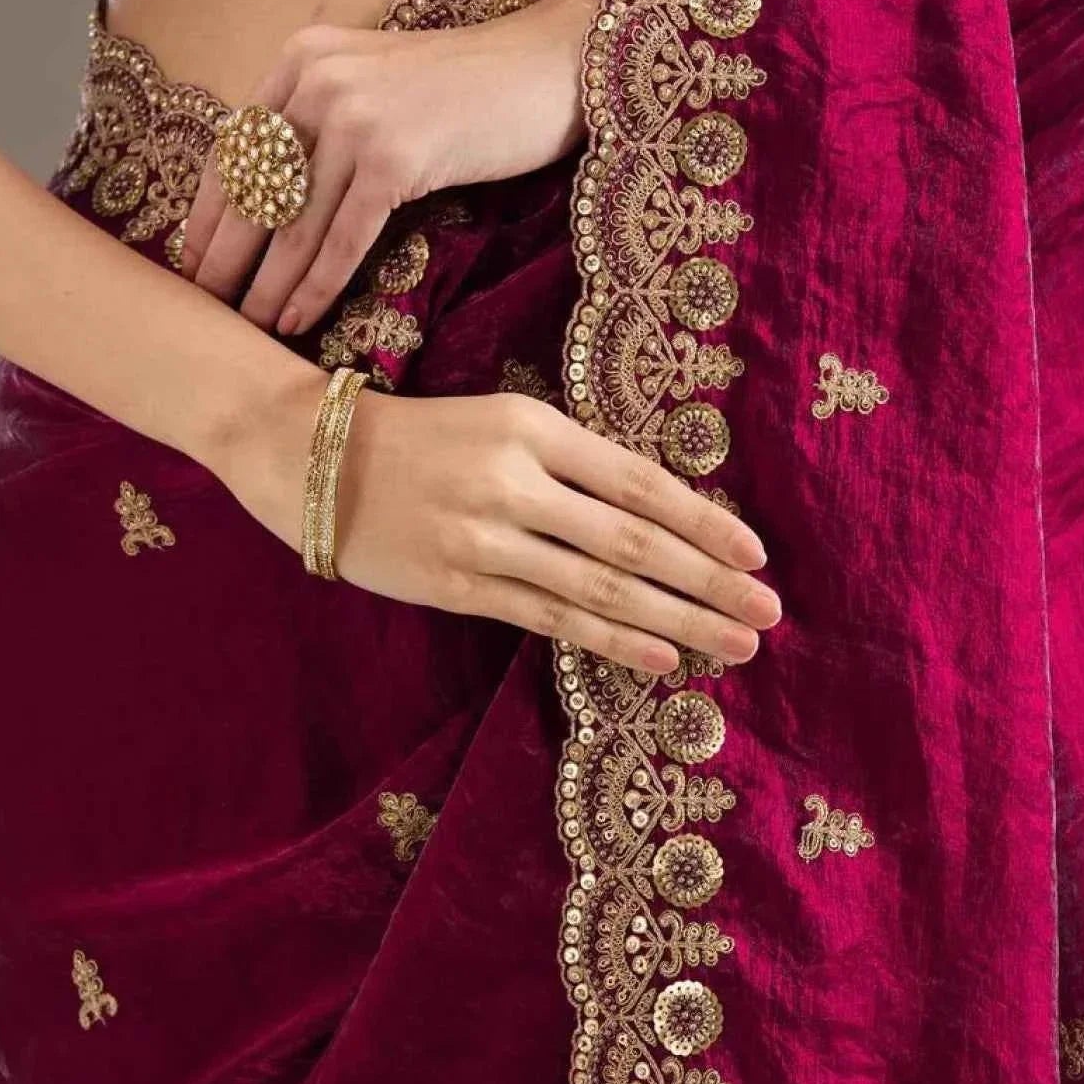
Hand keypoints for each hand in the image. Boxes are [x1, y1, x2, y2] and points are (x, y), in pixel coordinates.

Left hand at [179, 0, 597, 337]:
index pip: (237, 148)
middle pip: (254, 188)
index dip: (210, 213)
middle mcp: (318, 81)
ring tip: (248, 327)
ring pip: (294, 222)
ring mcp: (357, 119)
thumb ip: (321, 118)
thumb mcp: (376, 82)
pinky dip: (317, 285)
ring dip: (267, 284)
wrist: (545, 69)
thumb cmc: (467, 88)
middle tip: (202, 307)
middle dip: (225, 256)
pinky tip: (299, 318)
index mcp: (303, 59)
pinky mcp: (396, 159)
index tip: (191, 261)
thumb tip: (271, 195)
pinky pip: (343, 239)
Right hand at [231, 373, 781, 672]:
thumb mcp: (504, 424)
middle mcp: (516, 481)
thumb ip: (574, 463)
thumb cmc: (426, 439)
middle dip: (709, 581)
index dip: (704, 522)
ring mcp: (486, 537)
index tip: (756, 555)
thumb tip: (662, 518)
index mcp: (534, 428)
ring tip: (733, 645)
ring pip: (600, 588)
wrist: (315, 460)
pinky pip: (549, 618)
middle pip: (634, 541)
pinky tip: (659, 659)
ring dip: (676, 621)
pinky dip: (610, 641)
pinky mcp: (457, 584)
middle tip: (767, 613)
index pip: (640, 482)